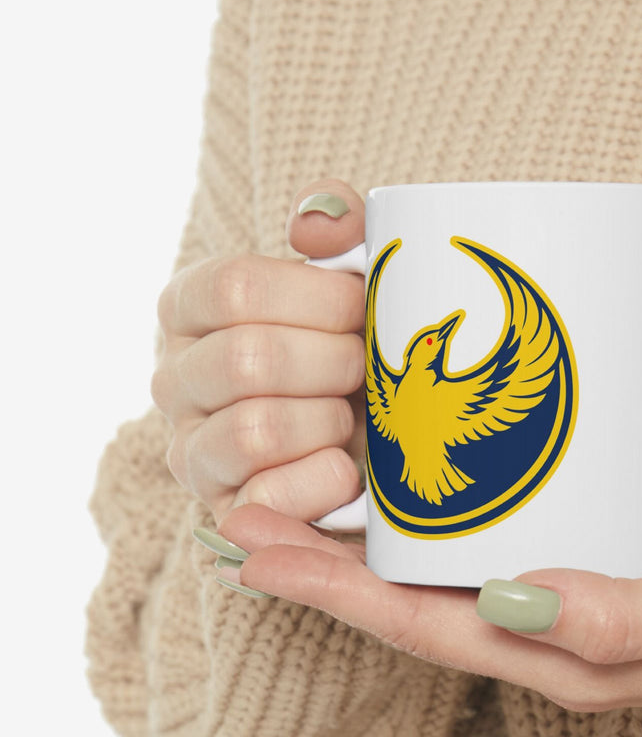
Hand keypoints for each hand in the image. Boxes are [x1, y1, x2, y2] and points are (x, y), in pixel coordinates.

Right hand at [152, 180, 366, 523]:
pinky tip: (348, 466)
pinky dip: (326, 479)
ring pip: (256, 430)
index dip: (318, 298)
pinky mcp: (224, 512)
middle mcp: (174, 379)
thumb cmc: (352, 346)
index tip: (362, 307)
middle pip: (249, 360)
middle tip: (366, 367)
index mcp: (190, 308)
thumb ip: (337, 226)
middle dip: (334, 363)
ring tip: (352, 416)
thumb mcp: (350, 277)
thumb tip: (315, 225)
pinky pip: (269, 498)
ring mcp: (191, 451)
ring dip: (329, 421)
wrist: (372, 437)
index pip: (234, 288)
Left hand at [213, 501, 641, 709]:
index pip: (421, 628)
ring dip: (359, 541)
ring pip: (434, 574)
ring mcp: (553, 597)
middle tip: (244, 513)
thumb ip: (618, 617)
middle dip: (321, 566)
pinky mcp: (574, 554)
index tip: (258, 551)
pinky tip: (397, 481)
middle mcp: (540, 632)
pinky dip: (422, 518)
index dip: (335, 593)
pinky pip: (477, 543)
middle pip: (407, 602)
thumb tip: (512, 603)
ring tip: (293, 493)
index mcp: (559, 658)